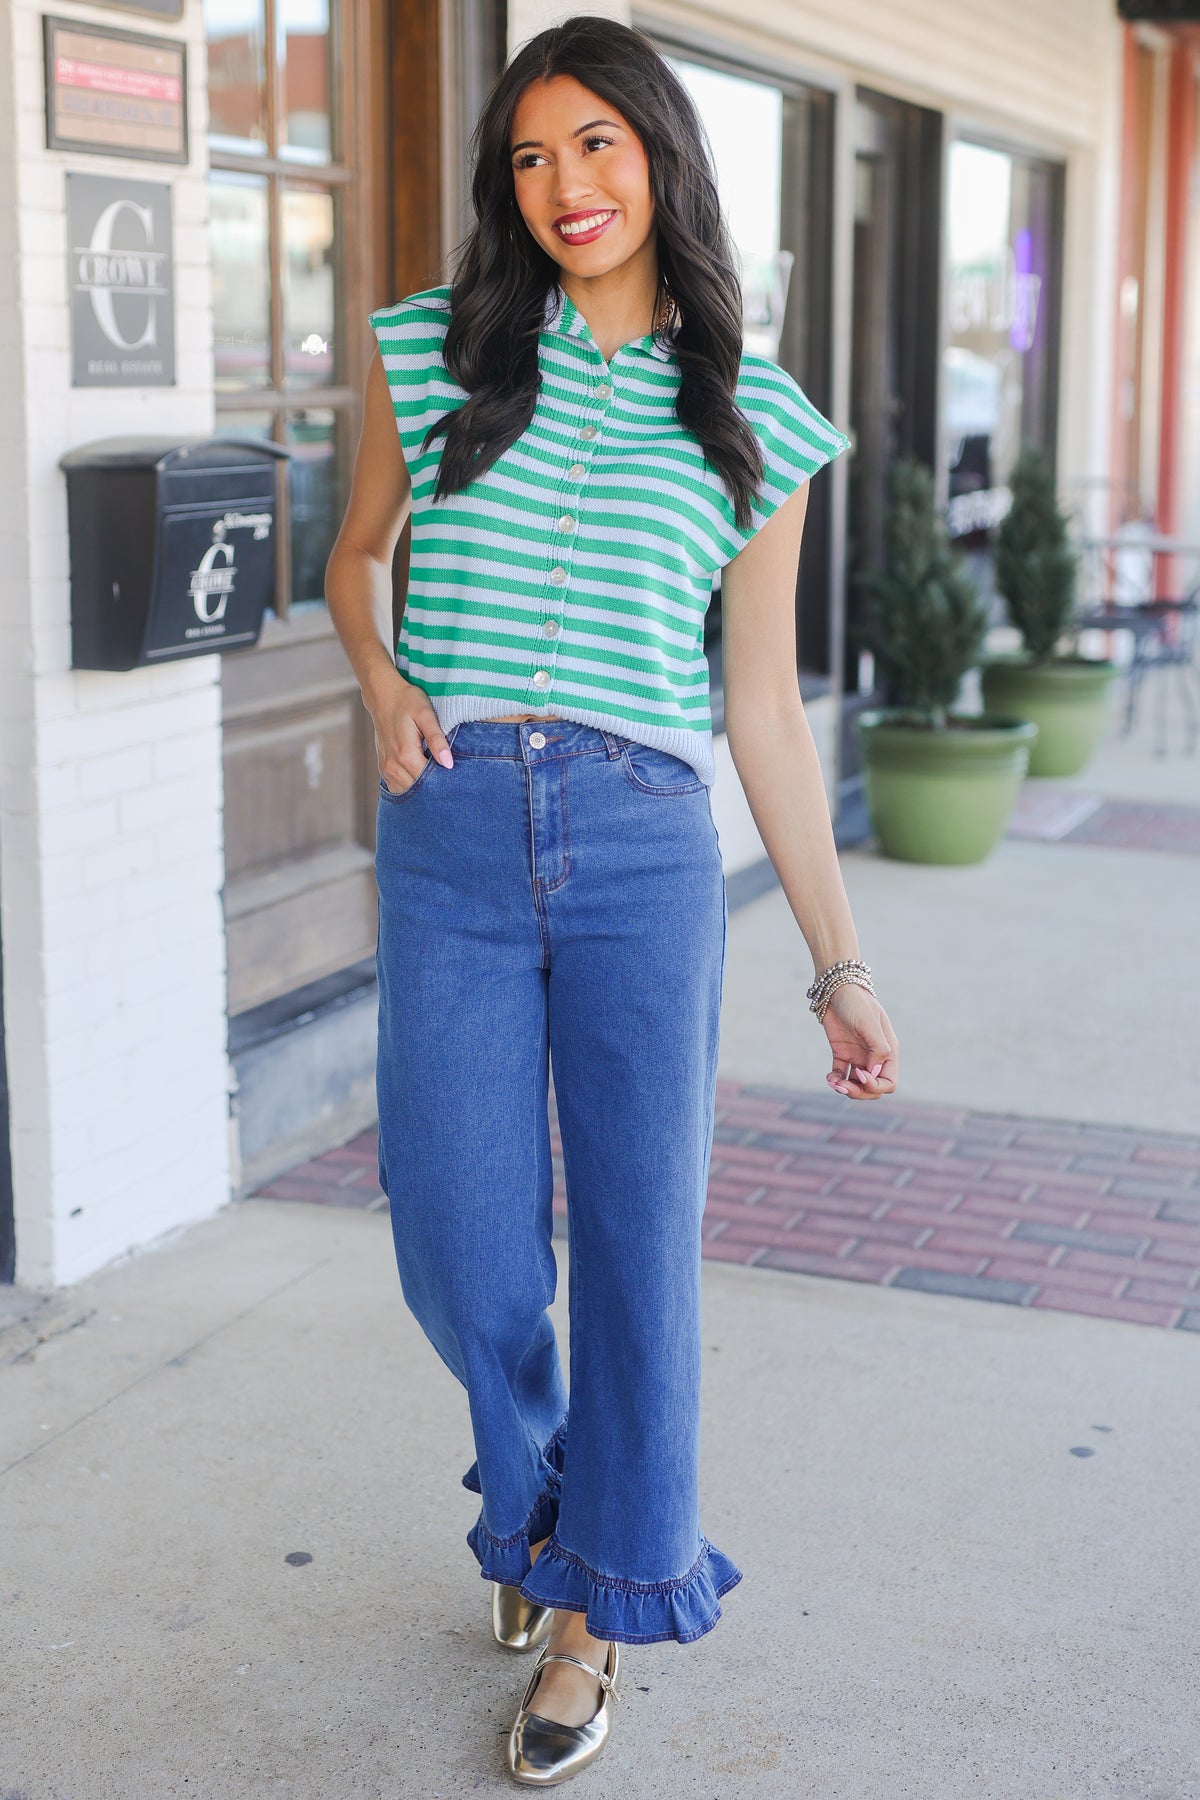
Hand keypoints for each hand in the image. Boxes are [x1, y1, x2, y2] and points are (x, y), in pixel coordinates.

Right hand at [367, 668, 453, 793]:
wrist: (383, 696)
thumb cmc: (407, 702)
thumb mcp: (426, 715)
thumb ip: (437, 740)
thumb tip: (448, 763)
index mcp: (405, 754)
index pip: (429, 781)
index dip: (444, 782)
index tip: (457, 778)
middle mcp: (392, 766)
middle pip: (419, 790)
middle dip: (435, 788)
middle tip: (450, 781)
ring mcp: (385, 769)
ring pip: (408, 792)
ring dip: (422, 789)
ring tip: (437, 778)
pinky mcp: (383, 769)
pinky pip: (398, 787)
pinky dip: (411, 786)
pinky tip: (422, 778)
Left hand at [820, 984, 898, 1100]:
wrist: (836, 988)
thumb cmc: (857, 1003)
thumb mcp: (869, 1024)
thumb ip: (878, 1049)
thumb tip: (874, 1073)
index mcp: (888, 1051)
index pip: (889, 1082)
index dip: (875, 1085)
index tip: (860, 1073)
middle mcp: (874, 1056)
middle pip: (873, 1088)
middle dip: (859, 1092)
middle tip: (842, 1086)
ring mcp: (858, 1056)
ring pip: (856, 1084)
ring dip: (846, 1089)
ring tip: (833, 1083)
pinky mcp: (842, 1052)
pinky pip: (841, 1074)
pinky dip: (835, 1080)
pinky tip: (829, 1077)